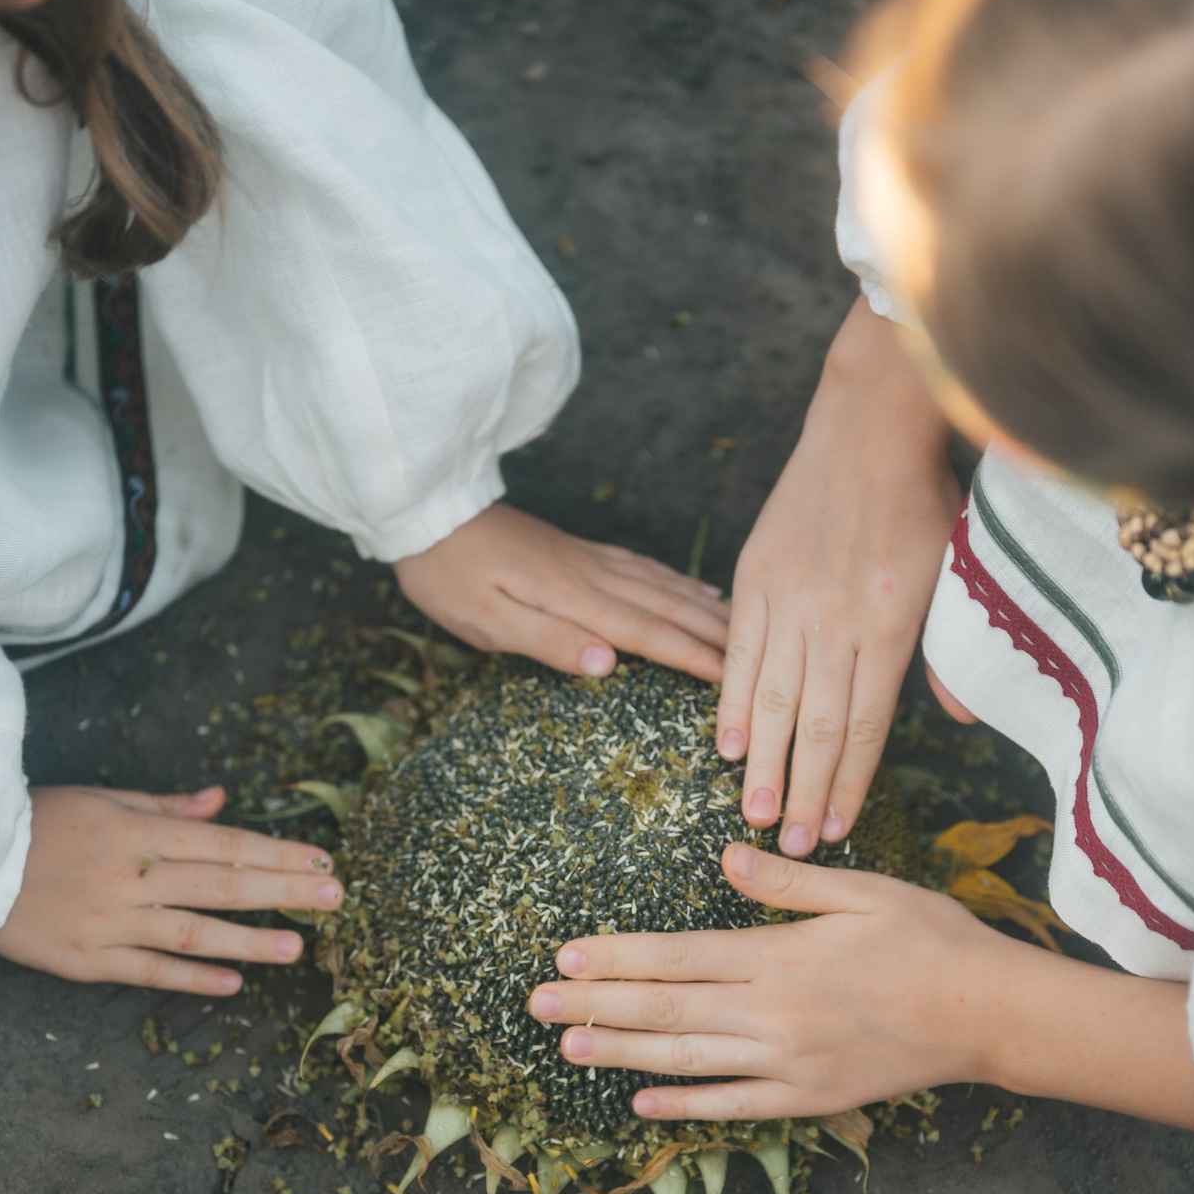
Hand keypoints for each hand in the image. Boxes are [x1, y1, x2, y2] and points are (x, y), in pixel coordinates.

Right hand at [0, 785, 341, 995]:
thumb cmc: (36, 825)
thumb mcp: (103, 801)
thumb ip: (165, 809)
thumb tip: (221, 801)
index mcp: (137, 834)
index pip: (224, 844)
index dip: (277, 853)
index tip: (322, 860)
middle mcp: (130, 878)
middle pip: (221, 885)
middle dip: (283, 891)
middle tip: (336, 898)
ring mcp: (109, 922)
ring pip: (192, 934)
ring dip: (249, 941)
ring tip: (297, 948)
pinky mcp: (86, 960)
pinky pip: (149, 971)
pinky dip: (192, 978)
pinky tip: (234, 983)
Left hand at [392, 502, 728, 680]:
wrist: (430, 511)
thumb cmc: (449, 576)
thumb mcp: (484, 620)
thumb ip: (547, 640)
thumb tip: (606, 663)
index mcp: (574, 598)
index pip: (648, 633)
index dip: (693, 659)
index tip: (733, 682)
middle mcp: (593, 576)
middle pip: (669, 608)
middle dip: (718, 636)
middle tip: (763, 661)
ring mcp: (590, 560)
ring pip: (664, 586)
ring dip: (708, 609)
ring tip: (747, 629)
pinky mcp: (580, 553)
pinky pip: (643, 568)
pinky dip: (678, 581)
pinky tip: (697, 589)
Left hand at [527, 841, 1008, 1121]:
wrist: (988, 1014)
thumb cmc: (931, 941)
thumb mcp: (863, 891)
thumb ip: (788, 882)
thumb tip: (726, 859)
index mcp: (780, 956)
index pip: (676, 955)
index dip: (616, 957)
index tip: (565, 956)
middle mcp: (772, 1013)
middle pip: (664, 1010)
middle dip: (594, 1005)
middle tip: (535, 1004)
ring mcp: (788, 1062)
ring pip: (686, 1059)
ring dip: (620, 1054)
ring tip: (566, 1046)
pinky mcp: (808, 1098)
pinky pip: (732, 1106)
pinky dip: (683, 1104)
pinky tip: (640, 1100)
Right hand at [719, 297, 961, 857]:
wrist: (866, 426)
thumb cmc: (920, 502)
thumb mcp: (956, 574)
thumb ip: (951, 652)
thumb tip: (963, 721)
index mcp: (890, 625)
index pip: (866, 725)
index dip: (850, 785)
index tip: (838, 832)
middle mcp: (837, 619)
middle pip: (816, 725)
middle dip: (804, 794)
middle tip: (793, 849)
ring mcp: (791, 599)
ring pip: (774, 699)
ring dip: (764, 764)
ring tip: (756, 817)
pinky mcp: (756, 578)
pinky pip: (739, 654)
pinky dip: (733, 705)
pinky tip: (729, 747)